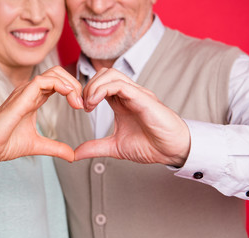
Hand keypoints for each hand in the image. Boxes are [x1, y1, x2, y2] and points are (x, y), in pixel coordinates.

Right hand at [0, 66, 82, 167]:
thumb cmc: (5, 144)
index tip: (82, 107)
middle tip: (83, 103)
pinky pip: (43, 81)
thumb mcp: (38, 145)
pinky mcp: (21, 96)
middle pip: (58, 73)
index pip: (58, 83)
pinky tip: (69, 96)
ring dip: (71, 84)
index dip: (73, 91)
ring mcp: (24, 92)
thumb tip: (72, 156)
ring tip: (78, 102)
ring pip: (53, 73)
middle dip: (75, 84)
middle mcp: (30, 92)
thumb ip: (56, 148)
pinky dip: (60, 85)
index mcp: (34, 99)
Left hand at [74, 68, 190, 166]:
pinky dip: (103, 90)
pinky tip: (95, 103)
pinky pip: (120, 85)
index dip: (86, 91)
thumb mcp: (115, 147)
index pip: (100, 84)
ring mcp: (136, 94)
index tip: (80, 108)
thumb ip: (96, 147)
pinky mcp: (143, 98)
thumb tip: (75, 153)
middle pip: (103, 73)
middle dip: (87, 86)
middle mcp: (128, 94)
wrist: (172, 151)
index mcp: (121, 102)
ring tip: (88, 104)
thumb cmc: (150, 145)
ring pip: (110, 74)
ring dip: (93, 86)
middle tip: (82, 105)